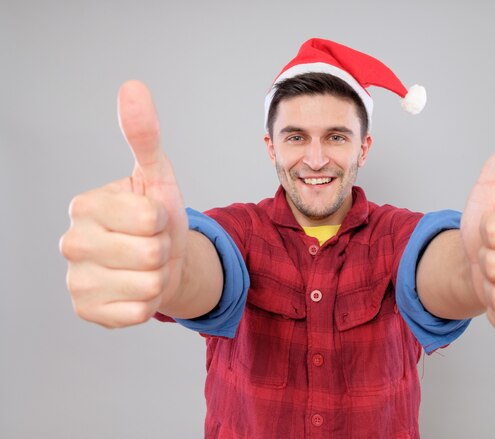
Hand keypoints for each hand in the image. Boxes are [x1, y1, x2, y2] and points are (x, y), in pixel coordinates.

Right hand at [60, 81, 187, 327]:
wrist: (161, 264)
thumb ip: (144, 136)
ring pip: (149, 285)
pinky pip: (138, 313)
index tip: (152, 219)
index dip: (164, 220)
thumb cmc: (157, 218)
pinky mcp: (86, 312)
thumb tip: (133, 87)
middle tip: (151, 245)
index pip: (151, 217)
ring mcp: (75, 281)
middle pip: (151, 252)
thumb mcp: (157, 176)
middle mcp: (71, 242)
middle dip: (164, 250)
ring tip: (145, 267)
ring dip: (158, 277)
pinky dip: (148, 304)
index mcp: (85, 205)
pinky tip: (135, 291)